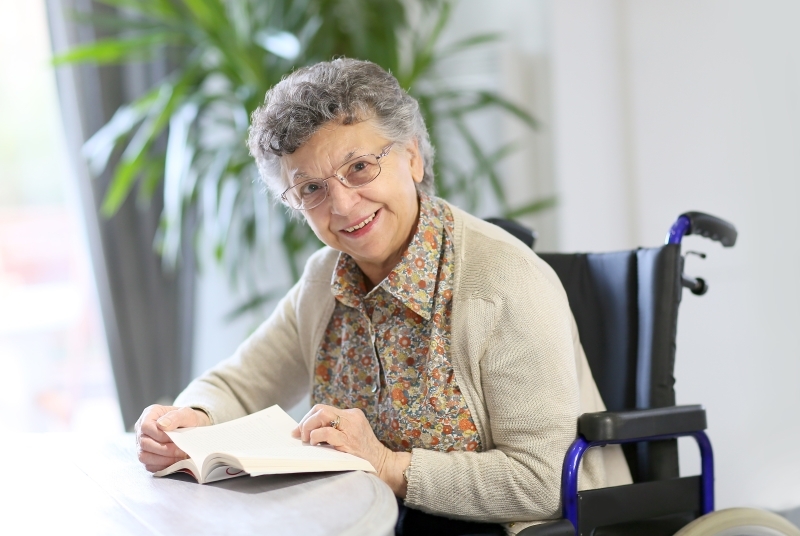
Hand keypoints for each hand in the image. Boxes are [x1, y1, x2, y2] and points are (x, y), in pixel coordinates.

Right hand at [134, 404, 210, 472]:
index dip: (159, 435)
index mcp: (149, 415)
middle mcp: (142, 430)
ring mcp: (142, 445)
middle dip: (164, 449)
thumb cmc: (187, 420)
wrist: (193, 428)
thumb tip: (162, 425)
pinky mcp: (147, 457)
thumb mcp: (186, 413)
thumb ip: (175, 416)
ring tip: (179, 456)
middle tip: (181, 450)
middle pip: (144, 443)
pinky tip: (175, 461)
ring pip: (144, 456)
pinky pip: (149, 466)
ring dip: (164, 459)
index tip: (175, 438)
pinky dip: (163, 466)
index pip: (146, 426)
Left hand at [291, 404, 410, 495]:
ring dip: (308, 427)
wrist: (383, 465)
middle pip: (320, 409)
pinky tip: (315, 444)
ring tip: (307, 439)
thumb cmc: (364, 455)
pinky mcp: (348, 440)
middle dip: (305, 421)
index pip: (323, 409)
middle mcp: (352, 417)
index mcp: (352, 415)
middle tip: (300, 435)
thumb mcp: (351, 436)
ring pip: (322, 415)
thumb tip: (304, 432)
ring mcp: (351, 427)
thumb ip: (334, 430)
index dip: (307, 418)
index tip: (298, 431)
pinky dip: (315, 436)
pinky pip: (326, 432)